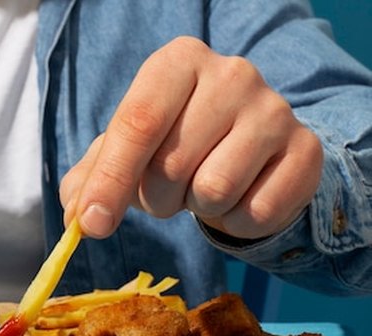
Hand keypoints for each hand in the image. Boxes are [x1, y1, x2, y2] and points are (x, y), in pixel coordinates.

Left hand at [61, 36, 322, 240]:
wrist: (251, 148)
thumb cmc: (175, 145)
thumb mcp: (127, 152)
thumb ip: (91, 180)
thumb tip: (77, 217)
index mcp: (178, 62)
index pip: (137, 123)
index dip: (110, 180)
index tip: (91, 225)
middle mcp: (232, 74)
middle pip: (171, 164)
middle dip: (157, 197)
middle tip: (169, 188)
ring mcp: (274, 109)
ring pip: (214, 189)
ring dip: (197, 207)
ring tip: (203, 186)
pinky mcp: (306, 151)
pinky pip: (255, 212)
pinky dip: (236, 221)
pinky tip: (240, 196)